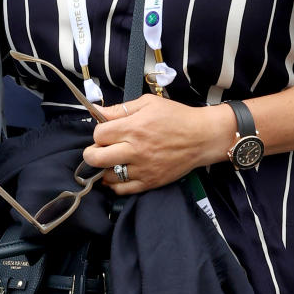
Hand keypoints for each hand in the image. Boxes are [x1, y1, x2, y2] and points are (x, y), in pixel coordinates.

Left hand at [82, 95, 235, 194]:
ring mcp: (142, 169)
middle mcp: (135, 150)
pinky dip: (115, 184)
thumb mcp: (149, 103)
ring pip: (107, 176)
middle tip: (97, 150)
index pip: (99, 134)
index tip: (105, 133)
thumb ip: (121, 109)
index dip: (98, 133)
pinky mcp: (150, 182)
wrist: (202, 137)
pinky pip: (122, 190)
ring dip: (104, 169)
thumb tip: (98, 112)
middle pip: (96, 158)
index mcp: (134, 128)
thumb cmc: (176, 117)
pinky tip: (118, 175)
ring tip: (111, 162)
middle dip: (91, 153)